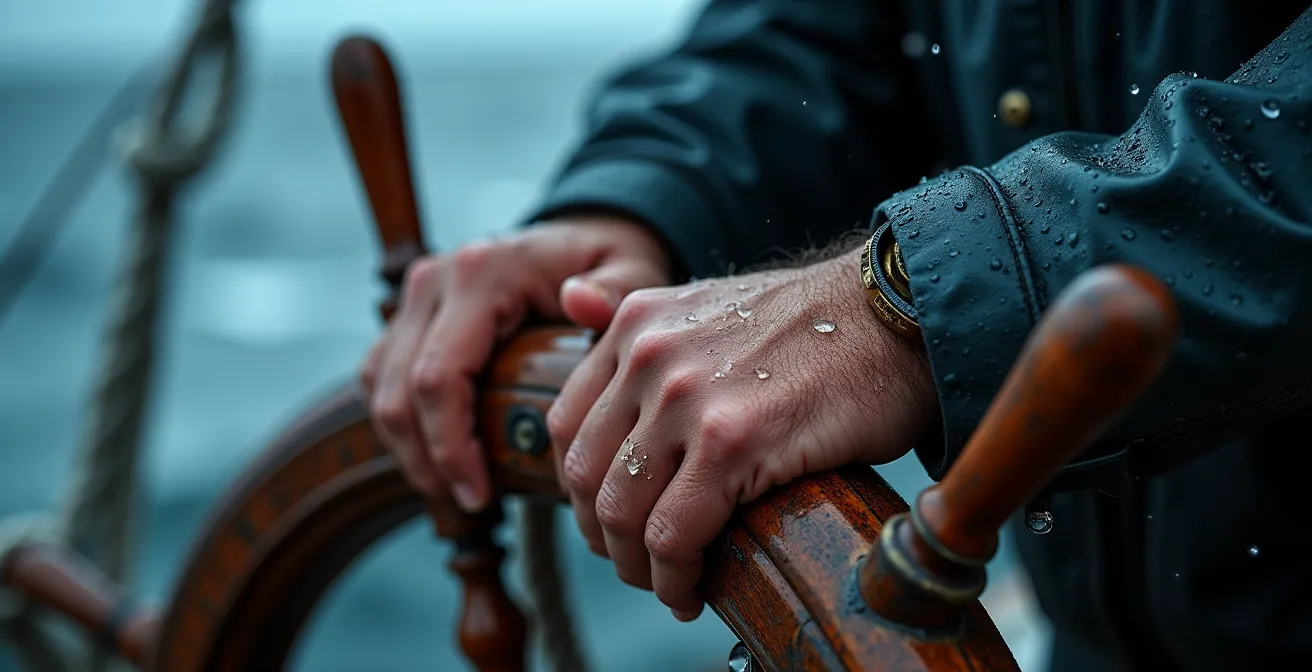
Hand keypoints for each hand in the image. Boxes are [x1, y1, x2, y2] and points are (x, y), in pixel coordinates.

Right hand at [360, 216, 671, 509]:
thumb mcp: (630, 271)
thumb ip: (615, 289)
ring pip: (380, 385)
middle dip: (427, 458)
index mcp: (483, 273)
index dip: (450, 446)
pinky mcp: (409, 313)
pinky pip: (381, 375)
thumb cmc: (610, 261)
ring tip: (455, 490)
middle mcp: (436, 278)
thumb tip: (582, 300)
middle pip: (399, 389)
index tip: (481, 494)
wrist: (581, 237)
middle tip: (470, 503)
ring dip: (407, 447)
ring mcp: (415, 294)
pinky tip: (436, 459)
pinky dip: (400, 423)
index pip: (439, 375)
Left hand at [545, 245, 936, 619]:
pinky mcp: (731, 440)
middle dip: (604, 538)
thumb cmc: (817, 325)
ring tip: (670, 583)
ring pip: (621, 513)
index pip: (567, 426)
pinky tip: (694, 591)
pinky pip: (673, 534)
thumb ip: (645, 327)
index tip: (613, 522)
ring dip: (637, 568)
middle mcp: (648, 353)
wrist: (898, 314)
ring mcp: (685, 396)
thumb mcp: (711, 305)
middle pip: (585, 476)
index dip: (583, 491)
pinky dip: (675, 578)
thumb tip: (569, 300)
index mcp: (636, 322)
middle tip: (638, 565)